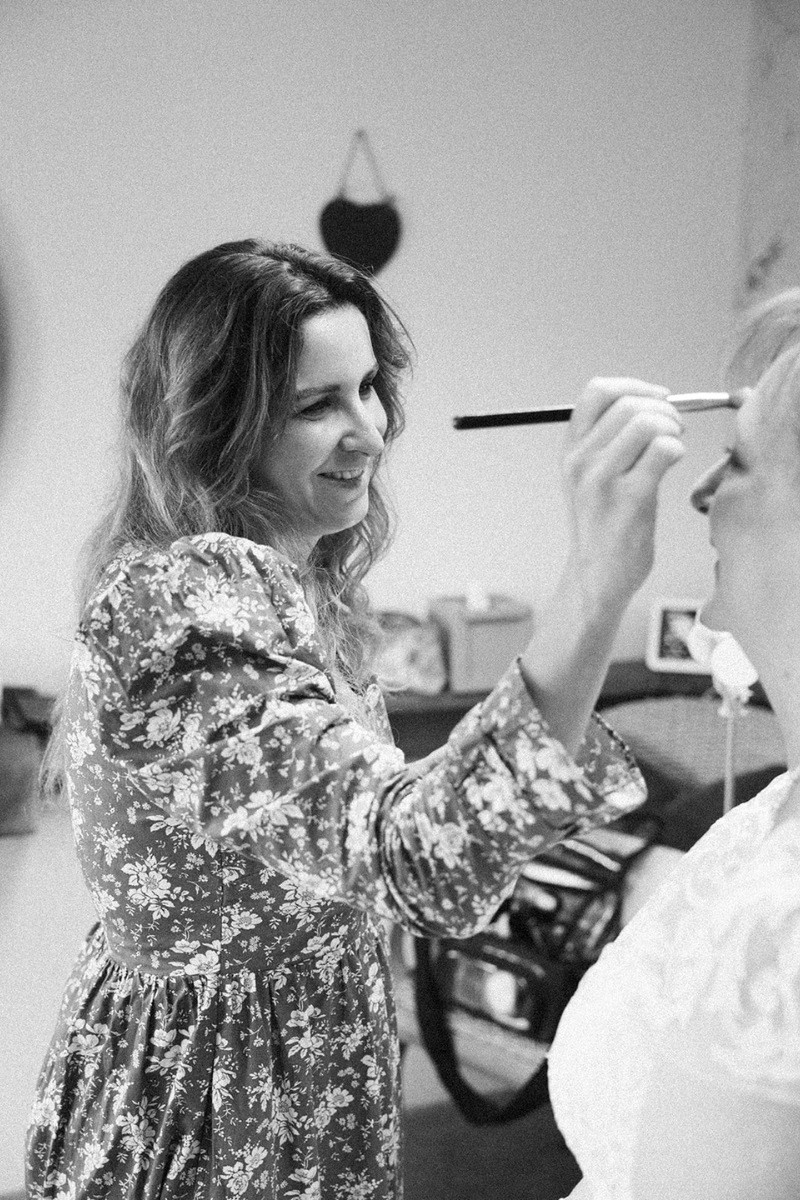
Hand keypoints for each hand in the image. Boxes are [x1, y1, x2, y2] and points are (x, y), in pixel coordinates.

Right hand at [562, 377, 684, 616]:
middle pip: (629, 404)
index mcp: (571, 451)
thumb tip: (650, 407)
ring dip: (672, 428)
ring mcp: (602, 479)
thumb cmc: (602, 529)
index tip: (657, 398)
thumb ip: (607, 443)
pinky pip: (663, 451)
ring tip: (674, 446)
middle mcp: (581, 461)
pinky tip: (673, 464)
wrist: (594, 579)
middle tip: (675, 429)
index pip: (597, 392)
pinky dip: (677, 450)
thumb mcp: (589, 479)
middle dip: (663, 409)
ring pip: (648, 422)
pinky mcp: (629, 499)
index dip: (634, 386)